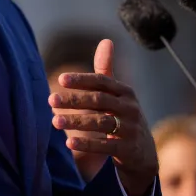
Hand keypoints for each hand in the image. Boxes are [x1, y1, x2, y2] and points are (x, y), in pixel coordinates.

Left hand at [48, 40, 157, 195]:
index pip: (102, 81)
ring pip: (101, 122)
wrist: (144, 154)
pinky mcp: (128, 149)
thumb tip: (106, 41)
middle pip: (99, 101)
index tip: (60, 79)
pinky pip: (106, 145)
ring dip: (77, 121)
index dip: (82, 80)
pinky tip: (69, 143)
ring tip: (55, 122)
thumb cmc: (124, 118)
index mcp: (125, 92)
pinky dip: (87, 144)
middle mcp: (130, 108)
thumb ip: (107, 71)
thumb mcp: (118, 95)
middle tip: (51, 100)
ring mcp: (131, 129)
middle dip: (74, 100)